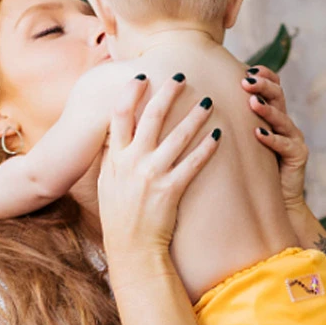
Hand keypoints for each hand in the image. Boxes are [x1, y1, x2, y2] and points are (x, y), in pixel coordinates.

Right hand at [98, 73, 221, 259]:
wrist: (132, 249)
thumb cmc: (120, 217)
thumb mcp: (107, 184)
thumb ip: (113, 157)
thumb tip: (116, 133)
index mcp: (115, 158)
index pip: (120, 114)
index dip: (131, 92)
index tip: (143, 76)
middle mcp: (132, 162)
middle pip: (152, 116)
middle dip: (168, 92)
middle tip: (182, 76)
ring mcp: (152, 175)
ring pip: (178, 136)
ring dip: (195, 116)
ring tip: (208, 102)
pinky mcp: (170, 190)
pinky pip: (193, 163)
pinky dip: (207, 148)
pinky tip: (218, 136)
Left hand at [241, 65, 308, 209]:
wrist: (278, 201)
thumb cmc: (254, 172)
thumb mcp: (242, 144)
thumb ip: (232, 125)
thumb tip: (203, 106)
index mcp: (273, 116)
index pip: (272, 87)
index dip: (263, 76)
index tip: (246, 68)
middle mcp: (285, 123)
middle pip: (278, 96)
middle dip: (263, 86)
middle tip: (246, 81)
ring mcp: (294, 138)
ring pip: (282, 117)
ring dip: (266, 109)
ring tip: (252, 102)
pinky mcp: (298, 155)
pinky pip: (285, 144)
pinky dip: (272, 139)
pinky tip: (259, 134)